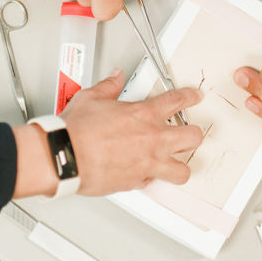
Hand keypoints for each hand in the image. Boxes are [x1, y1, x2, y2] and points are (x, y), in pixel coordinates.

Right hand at [57, 70, 202, 194]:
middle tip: (189, 134)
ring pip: (182, 171)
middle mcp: (153, 139)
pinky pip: (152, 182)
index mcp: (144, 114)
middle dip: (193, 135)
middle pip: (193, 137)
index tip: (195, 97)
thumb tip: (114, 78)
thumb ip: (108, 87)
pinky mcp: (137, 182)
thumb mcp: (91, 98)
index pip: (177, 101)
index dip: (190, 97)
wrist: (66, 156)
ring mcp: (148, 163)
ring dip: (180, 167)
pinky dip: (149, 178)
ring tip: (176, 165)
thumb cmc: (76, 130)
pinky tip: (143, 175)